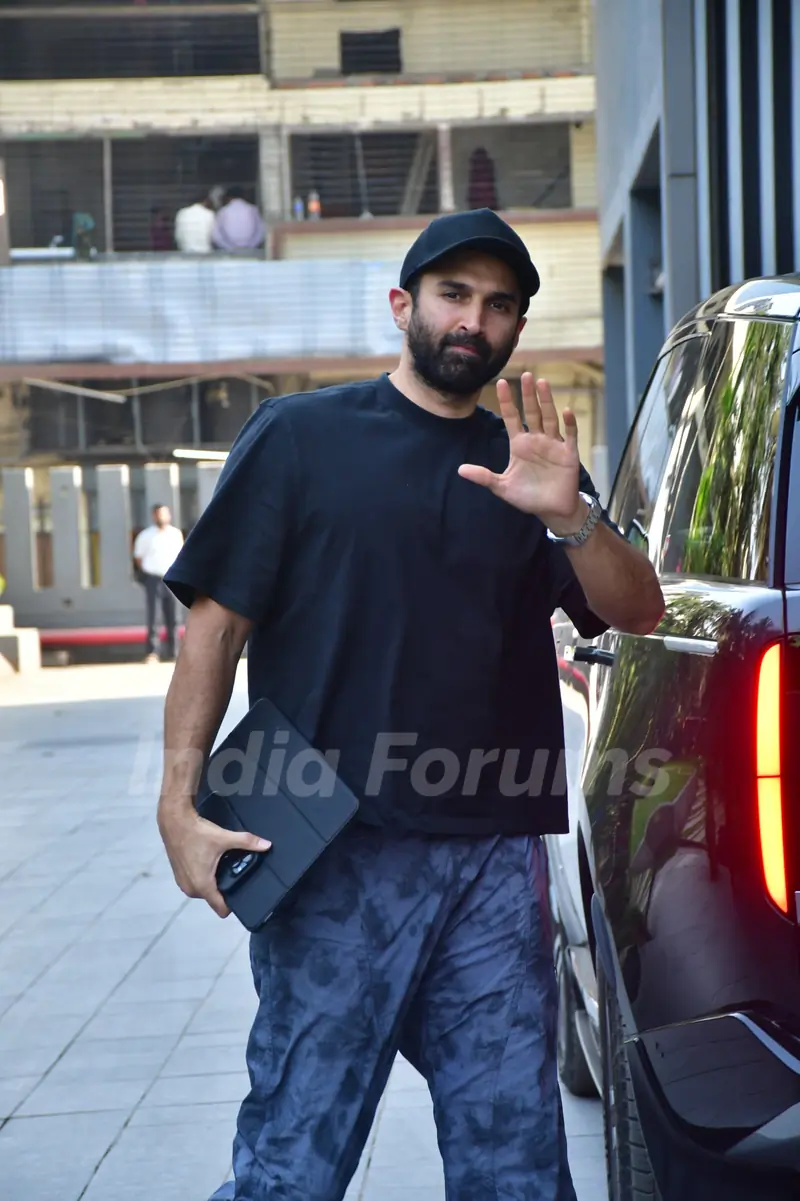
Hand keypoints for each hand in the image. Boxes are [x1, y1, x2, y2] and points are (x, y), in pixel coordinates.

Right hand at [157, 803, 270, 918]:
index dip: (234, 904)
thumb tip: (267, 845)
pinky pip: (196, 883)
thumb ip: (247, 842)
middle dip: (223, 889)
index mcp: (202, 885)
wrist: (174, 821)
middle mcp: (191, 889)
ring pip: (204, 891)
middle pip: (214, 899)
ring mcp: (182, 883)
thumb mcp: (224, 838)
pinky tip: (209, 863)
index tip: (243, 891)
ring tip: (222, 866)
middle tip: (234, 872)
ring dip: (212, 883)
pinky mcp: (178, 876)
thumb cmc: (198, 833)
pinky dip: (202, 877)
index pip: (221, 909)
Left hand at [458, 373, 582, 529]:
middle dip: (528, 394)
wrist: (552, 510)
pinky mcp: (568, 453)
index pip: (511, 418)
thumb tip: (460, 470)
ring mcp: (553, 445)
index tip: (500, 382)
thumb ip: (484, 476)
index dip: (506, 401)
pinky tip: (566, 411)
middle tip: (526, 374)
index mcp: (519, 444)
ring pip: (549, 418)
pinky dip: (569, 424)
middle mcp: (536, 440)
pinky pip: (569, 435)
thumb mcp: (502, 487)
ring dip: (546, 401)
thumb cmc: (528, 497)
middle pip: (531, 412)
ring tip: (542, 383)